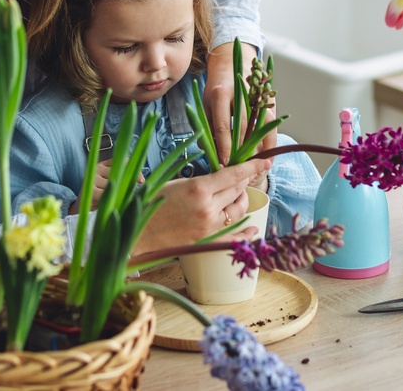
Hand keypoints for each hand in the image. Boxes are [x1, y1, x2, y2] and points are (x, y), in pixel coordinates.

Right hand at [67, 159, 142, 213]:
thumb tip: (143, 182)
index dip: (134, 171)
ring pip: (114, 185)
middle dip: (126, 186)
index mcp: (105, 164)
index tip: (142, 182)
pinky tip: (105, 204)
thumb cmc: (101, 198)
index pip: (124, 161)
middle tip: (128, 196)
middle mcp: (98, 168)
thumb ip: (124, 181)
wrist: (81, 210)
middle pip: (119, 173)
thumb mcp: (113, 187)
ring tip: (110, 202)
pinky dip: (109, 201)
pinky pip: (107, 194)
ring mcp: (93, 177)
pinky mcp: (89, 189)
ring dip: (116, 195)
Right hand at [131, 158, 269, 255]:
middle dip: (242, 181)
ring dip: (241, 200)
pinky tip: (253, 228)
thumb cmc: (151, 202)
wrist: (138, 231)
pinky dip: (246, 233)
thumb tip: (222, 175)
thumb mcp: (176, 182)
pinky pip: (234, 237)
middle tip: (241, 176)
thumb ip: (202, 180)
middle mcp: (207, 208)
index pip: (234, 174)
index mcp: (198, 188)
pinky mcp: (207, 241)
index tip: (264, 162)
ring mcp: (209, 227)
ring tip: (236, 194)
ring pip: (237, 210)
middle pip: (237, 190)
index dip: (251, 167)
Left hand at [205, 41, 277, 163]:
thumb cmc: (216, 87)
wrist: (233, 62)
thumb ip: (208, 128)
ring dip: (257, 151)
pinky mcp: (269, 102)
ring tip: (252, 169)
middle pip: (243, 129)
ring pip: (260, 129)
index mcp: (221, 94)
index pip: (223, 125)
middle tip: (236, 171)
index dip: (224, 147)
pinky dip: (269, 144)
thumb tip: (212, 154)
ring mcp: (257, 98)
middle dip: (240, 152)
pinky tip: (266, 158)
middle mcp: (241, 95)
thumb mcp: (206, 105)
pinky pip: (271, 127)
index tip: (223, 164)